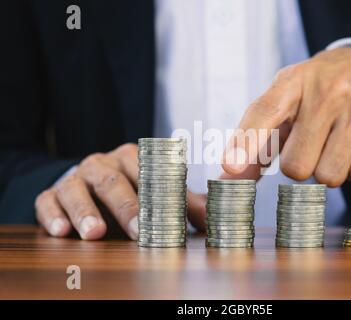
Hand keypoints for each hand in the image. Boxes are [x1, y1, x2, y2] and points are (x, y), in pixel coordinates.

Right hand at [35, 143, 206, 239]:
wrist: (89, 183)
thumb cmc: (131, 190)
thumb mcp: (156, 193)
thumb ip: (183, 204)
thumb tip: (212, 220)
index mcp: (132, 158)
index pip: (145, 171)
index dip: (155, 193)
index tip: (165, 217)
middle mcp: (102, 164)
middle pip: (112, 181)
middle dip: (126, 206)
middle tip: (137, 231)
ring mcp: (76, 177)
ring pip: (77, 189)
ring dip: (85, 211)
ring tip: (94, 233)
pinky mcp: (51, 193)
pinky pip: (47, 200)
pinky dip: (53, 215)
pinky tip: (61, 231)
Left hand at [223, 47, 350, 186]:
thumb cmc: (313, 93)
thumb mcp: (281, 105)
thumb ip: (253, 143)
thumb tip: (225, 179)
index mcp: (290, 83)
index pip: (264, 113)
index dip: (246, 143)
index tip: (230, 167)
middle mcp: (326, 91)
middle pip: (297, 166)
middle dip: (299, 166)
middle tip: (309, 144)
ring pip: (330, 176)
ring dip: (326, 170)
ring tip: (332, 144)